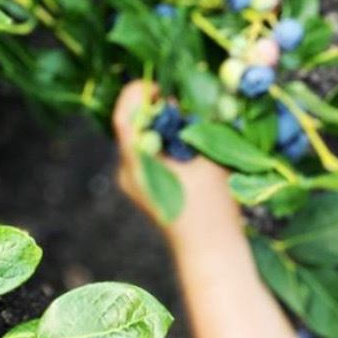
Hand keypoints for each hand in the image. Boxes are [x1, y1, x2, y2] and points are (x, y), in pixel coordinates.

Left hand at [112, 79, 238, 239]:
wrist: (211, 251)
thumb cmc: (214, 206)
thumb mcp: (209, 158)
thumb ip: (192, 127)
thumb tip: (179, 101)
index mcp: (138, 164)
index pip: (123, 119)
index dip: (136, 95)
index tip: (159, 85)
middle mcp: (127, 172)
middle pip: (132, 127)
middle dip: (154, 108)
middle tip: (180, 99)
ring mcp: (133, 182)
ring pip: (140, 140)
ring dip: (160, 125)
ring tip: (188, 121)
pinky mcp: (143, 188)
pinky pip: (146, 154)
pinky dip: (162, 141)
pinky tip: (186, 143)